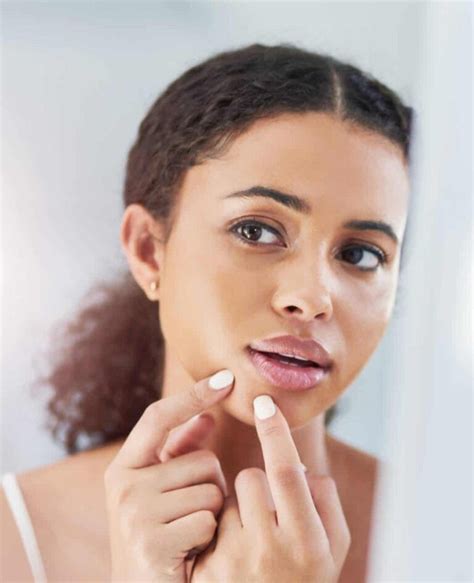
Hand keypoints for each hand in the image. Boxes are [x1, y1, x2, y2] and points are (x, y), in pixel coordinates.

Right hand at [103, 369, 234, 582]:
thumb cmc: (160, 536)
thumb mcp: (163, 491)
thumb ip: (180, 453)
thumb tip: (208, 415)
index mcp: (125, 467)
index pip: (159, 417)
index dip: (193, 395)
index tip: (227, 378)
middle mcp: (123, 485)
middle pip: (203, 460)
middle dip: (212, 486)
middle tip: (191, 515)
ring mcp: (135, 514)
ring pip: (211, 490)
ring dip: (213, 513)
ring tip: (190, 534)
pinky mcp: (152, 543)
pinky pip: (208, 521)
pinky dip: (210, 537)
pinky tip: (191, 554)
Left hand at [190, 395, 350, 582]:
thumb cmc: (304, 581)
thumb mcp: (331, 550)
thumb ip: (324, 504)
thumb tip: (302, 467)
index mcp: (308, 541)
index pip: (285, 472)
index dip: (275, 433)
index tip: (265, 403)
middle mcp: (271, 551)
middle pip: (252, 479)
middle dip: (258, 483)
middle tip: (267, 510)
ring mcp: (235, 563)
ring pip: (228, 498)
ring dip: (239, 506)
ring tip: (250, 539)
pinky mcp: (209, 571)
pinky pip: (210, 523)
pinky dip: (220, 528)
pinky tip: (230, 554)